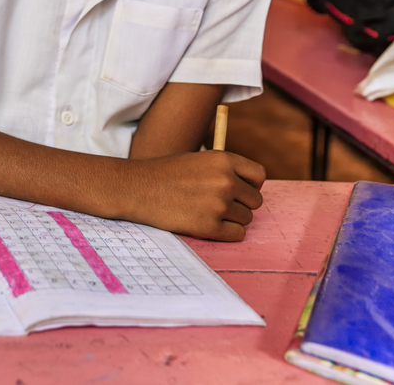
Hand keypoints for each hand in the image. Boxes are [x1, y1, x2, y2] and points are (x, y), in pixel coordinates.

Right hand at [129, 151, 265, 240]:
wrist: (135, 188)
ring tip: (206, 212)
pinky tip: (207, 225)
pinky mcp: (209, 226)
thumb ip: (223, 170)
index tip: (239, 190)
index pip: (259, 176)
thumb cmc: (164, 174)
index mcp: (223, 160)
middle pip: (255, 201)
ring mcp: (218, 204)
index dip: (250, 185)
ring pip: (246, 219)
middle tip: (217, 204)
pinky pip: (236, 234)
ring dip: (231, 219)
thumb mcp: (196, 159)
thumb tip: (248, 188)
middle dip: (240, 204)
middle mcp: (225, 180)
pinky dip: (226, 233)